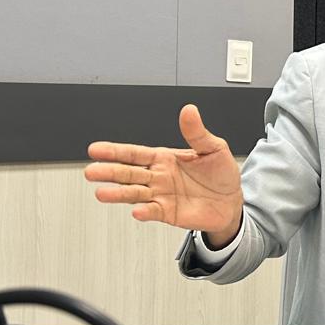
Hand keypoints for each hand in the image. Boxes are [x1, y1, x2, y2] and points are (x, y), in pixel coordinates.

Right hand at [84, 104, 243, 244]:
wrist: (232, 201)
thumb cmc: (221, 173)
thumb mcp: (213, 148)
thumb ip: (197, 133)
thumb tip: (189, 110)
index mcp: (164, 158)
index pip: (135, 153)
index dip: (115, 151)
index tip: (96, 150)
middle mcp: (158, 176)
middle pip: (128, 173)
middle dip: (109, 172)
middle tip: (92, 171)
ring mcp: (161, 195)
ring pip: (134, 193)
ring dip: (118, 193)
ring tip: (102, 193)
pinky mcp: (168, 213)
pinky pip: (153, 211)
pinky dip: (144, 211)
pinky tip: (136, 210)